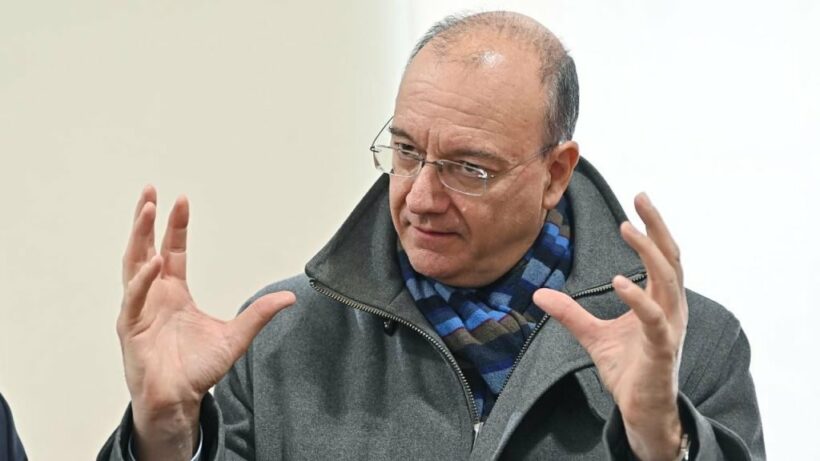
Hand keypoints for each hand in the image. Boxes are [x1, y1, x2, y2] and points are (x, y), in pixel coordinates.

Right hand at [117, 186, 295, 459]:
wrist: (180, 400)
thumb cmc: (198, 369)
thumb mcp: (236, 336)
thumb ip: (259, 314)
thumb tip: (289, 298)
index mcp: (174, 292)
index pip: (174, 250)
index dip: (176, 225)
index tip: (181, 199)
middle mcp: (153, 295)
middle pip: (146, 248)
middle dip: (147, 219)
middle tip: (150, 190)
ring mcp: (139, 309)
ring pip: (133, 265)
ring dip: (138, 237)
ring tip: (146, 210)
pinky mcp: (130, 327)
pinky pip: (134, 298)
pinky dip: (143, 280)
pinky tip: (154, 262)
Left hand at [533, 193, 686, 460]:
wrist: (641, 410)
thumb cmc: (628, 370)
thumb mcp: (592, 336)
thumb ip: (570, 313)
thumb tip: (538, 293)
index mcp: (660, 300)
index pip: (662, 256)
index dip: (652, 227)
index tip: (637, 199)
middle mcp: (671, 308)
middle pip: (671, 258)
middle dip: (657, 226)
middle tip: (641, 197)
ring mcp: (669, 327)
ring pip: (668, 280)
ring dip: (648, 252)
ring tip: (627, 228)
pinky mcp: (661, 348)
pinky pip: (653, 318)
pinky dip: (638, 297)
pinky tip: (620, 280)